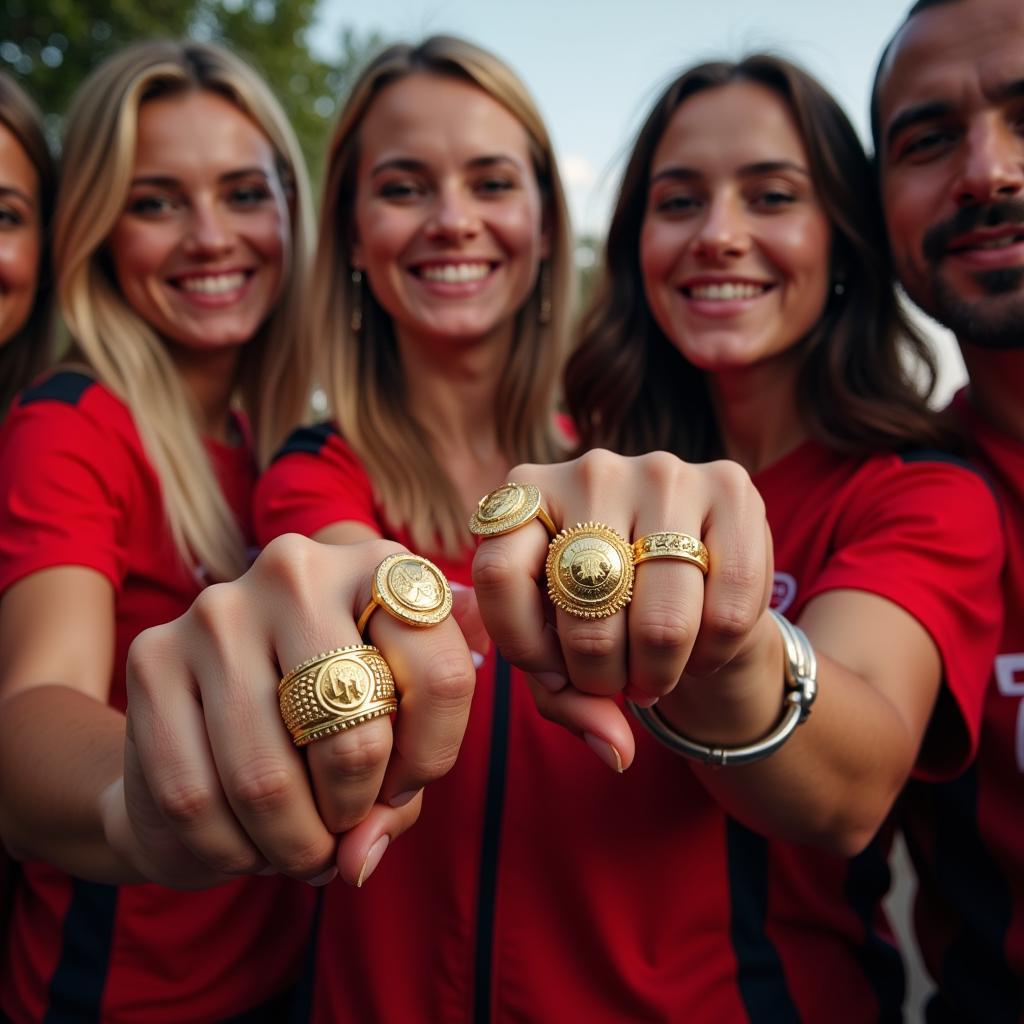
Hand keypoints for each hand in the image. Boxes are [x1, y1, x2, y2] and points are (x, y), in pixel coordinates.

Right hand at [103, 534, 475, 887]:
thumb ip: (398, 794)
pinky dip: (227, 849)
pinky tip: (244, 842)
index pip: (442, 677)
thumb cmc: (328, 726)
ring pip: (266, 779)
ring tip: (299, 848)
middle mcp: (298, 571)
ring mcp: (219, 609)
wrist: (217, 708)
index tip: (402, 788)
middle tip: (342, 830)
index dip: (432, 760)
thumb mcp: (392, 741)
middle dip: (351, 811)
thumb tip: (358, 857)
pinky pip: (193, 795)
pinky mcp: (152, 655)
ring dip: (290, 845)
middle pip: (355, 732)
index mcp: (380, 569)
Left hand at [471, 450, 772, 768]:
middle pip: (585, 609)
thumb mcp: (560, 650)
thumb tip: (616, 750)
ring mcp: (663, 471)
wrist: (688, 567)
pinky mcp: (732, 486)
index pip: (500, 577)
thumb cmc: (603, 611)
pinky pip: (729, 609)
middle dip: (601, 676)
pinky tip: (700, 650)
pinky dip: (713, 653)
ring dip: (658, 673)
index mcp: (526, 493)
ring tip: (655, 674)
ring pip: (662, 620)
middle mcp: (591, 470)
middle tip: (616, 684)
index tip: (552, 672)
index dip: (525, 647)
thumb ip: (568, 699)